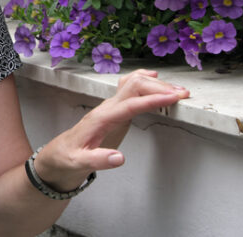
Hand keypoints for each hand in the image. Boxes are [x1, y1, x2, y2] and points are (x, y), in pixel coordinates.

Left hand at [33, 69, 188, 190]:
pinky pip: (130, 88)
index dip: (152, 99)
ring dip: (155, 84)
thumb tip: (120, 158)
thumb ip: (98, 160)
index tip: (172, 98)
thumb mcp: (79, 163)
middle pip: (134, 87)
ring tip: (178, 89)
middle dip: (159, 88)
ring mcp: (110, 106)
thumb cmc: (68, 157)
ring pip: (133, 84)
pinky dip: (144, 81)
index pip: (130, 104)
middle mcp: (106, 108)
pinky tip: (155, 79)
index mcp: (101, 118)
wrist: (59, 153)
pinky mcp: (114, 109)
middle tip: (183, 95)